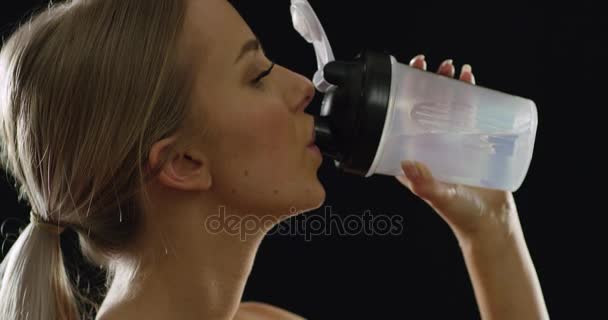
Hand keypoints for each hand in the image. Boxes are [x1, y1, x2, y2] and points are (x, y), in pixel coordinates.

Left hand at [396, 55, 518, 240]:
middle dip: (428, 82)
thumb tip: (407, 162)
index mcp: (414, 154)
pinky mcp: (475, 141)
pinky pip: (472, 112)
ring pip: (449, 105)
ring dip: (451, 84)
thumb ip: (424, 183)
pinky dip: (473, 94)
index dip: (403, 96)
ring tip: (456, 69)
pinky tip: (473, 80)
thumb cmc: (460, 214)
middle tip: (433, 65)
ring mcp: (453, 141)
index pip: (404, 118)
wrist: (492, 224)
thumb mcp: (439, 197)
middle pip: (426, 105)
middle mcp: (431, 144)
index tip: (406, 75)